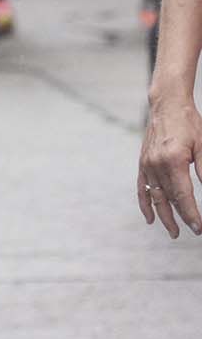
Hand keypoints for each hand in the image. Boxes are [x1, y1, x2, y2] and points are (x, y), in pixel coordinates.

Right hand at [138, 94, 201, 237]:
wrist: (167, 106)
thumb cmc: (189, 123)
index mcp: (173, 161)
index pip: (183, 196)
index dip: (192, 215)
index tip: (199, 229)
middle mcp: (157, 165)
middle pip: (169, 199)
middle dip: (182, 218)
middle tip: (193, 232)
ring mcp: (147, 165)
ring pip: (155, 198)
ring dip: (164, 217)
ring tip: (173, 232)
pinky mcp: (142, 163)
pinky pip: (142, 189)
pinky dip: (145, 205)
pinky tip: (150, 219)